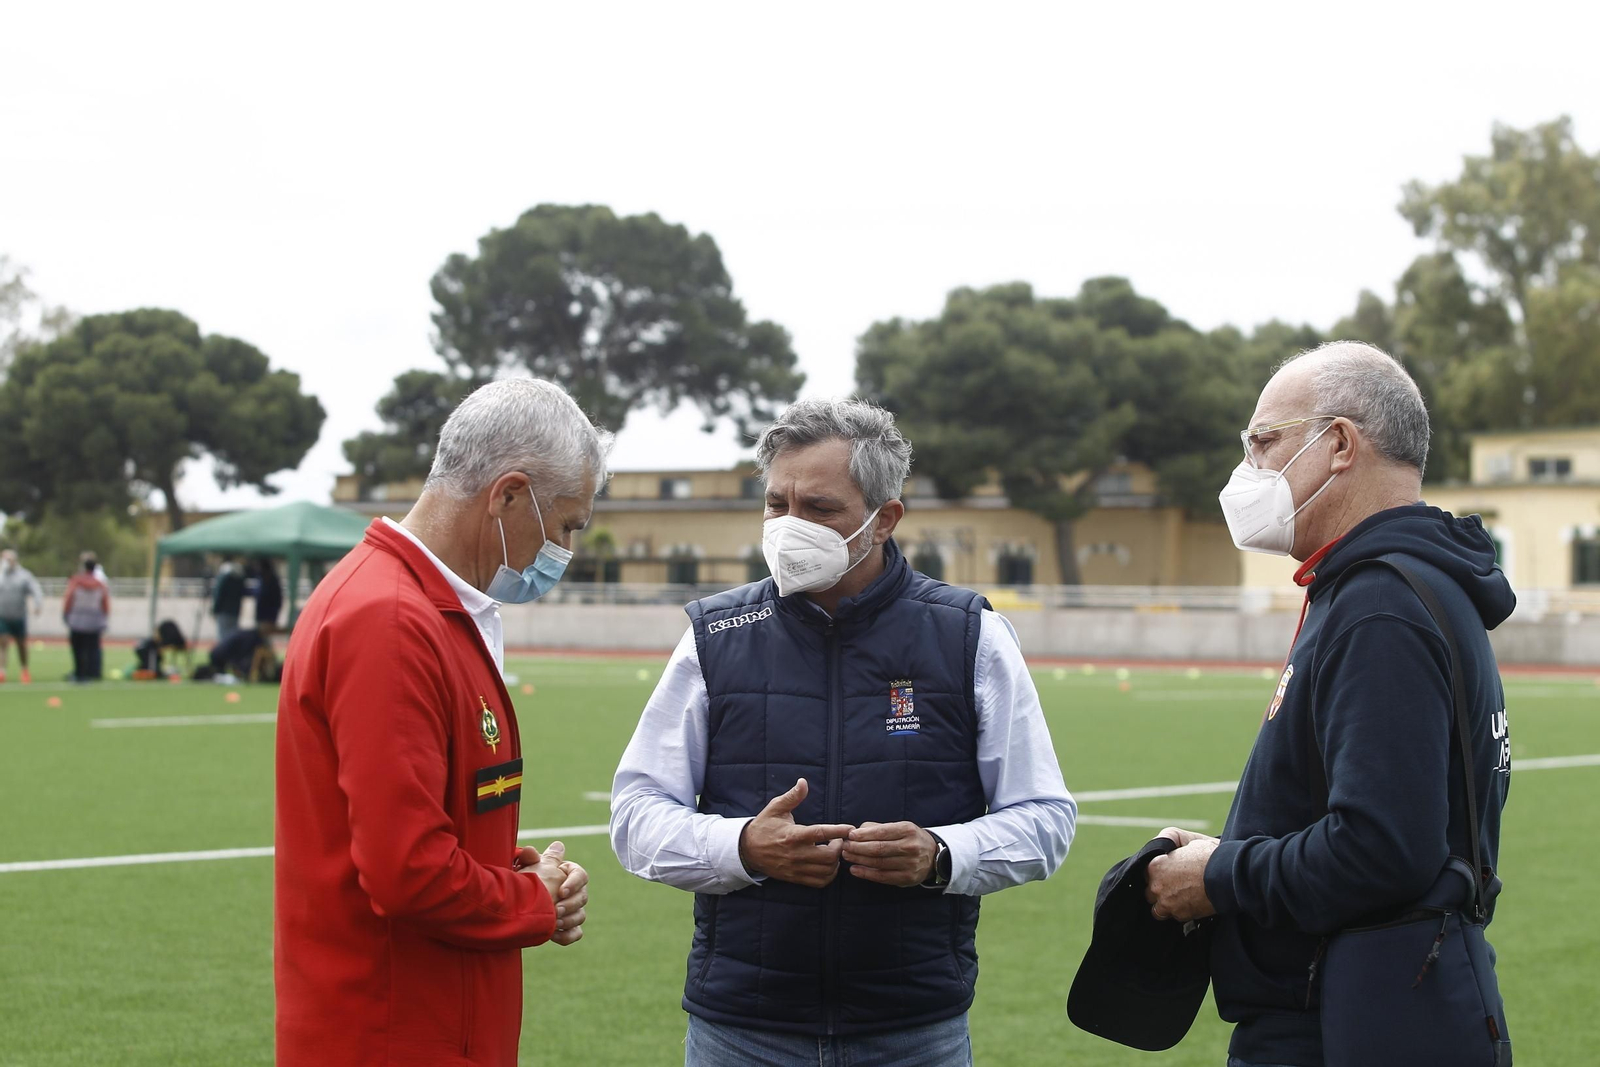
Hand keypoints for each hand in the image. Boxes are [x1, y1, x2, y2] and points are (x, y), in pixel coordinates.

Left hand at [516, 841, 587, 944]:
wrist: (509, 906)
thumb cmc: (521, 883)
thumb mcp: (526, 868)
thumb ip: (535, 856)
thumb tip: (557, 846)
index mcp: (567, 874)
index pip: (581, 875)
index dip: (574, 883)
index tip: (561, 891)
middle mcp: (572, 892)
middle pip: (583, 897)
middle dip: (570, 905)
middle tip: (556, 910)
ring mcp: (571, 911)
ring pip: (581, 916)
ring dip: (569, 921)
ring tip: (554, 924)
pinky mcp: (567, 928)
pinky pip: (576, 933)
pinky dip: (567, 936)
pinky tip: (554, 936)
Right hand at [738, 778, 854, 888]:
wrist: (746, 850)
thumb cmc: (764, 826)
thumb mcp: (775, 808)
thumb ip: (792, 796)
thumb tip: (803, 782)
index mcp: (792, 835)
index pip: (820, 833)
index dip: (838, 831)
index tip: (851, 828)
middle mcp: (796, 854)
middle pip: (828, 856)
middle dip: (839, 847)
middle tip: (838, 839)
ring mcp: (796, 868)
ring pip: (826, 871)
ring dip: (836, 862)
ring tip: (833, 851)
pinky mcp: (795, 878)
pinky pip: (819, 882)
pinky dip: (829, 875)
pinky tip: (828, 864)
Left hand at [841, 821, 938, 886]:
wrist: (934, 856)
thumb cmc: (911, 839)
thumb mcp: (900, 827)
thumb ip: (879, 828)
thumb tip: (857, 831)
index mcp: (908, 830)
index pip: (882, 832)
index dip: (864, 834)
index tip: (850, 835)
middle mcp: (910, 847)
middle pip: (879, 848)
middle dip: (858, 847)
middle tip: (845, 846)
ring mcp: (910, 864)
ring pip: (879, 863)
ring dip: (859, 860)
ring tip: (847, 856)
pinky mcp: (907, 878)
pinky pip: (883, 877)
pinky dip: (866, 874)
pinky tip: (855, 869)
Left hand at [1144, 826, 1219, 921]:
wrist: (1227, 876)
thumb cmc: (1209, 856)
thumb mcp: (1188, 840)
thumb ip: (1171, 840)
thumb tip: (1164, 842)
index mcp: (1155, 866)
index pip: (1146, 873)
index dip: (1158, 874)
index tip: (1167, 874)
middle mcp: (1156, 886)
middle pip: (1150, 892)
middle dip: (1160, 890)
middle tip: (1175, 886)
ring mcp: (1166, 902)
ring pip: (1158, 909)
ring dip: (1166, 904)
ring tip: (1180, 898)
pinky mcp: (1180, 915)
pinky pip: (1174, 916)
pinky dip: (1180, 912)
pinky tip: (1190, 904)